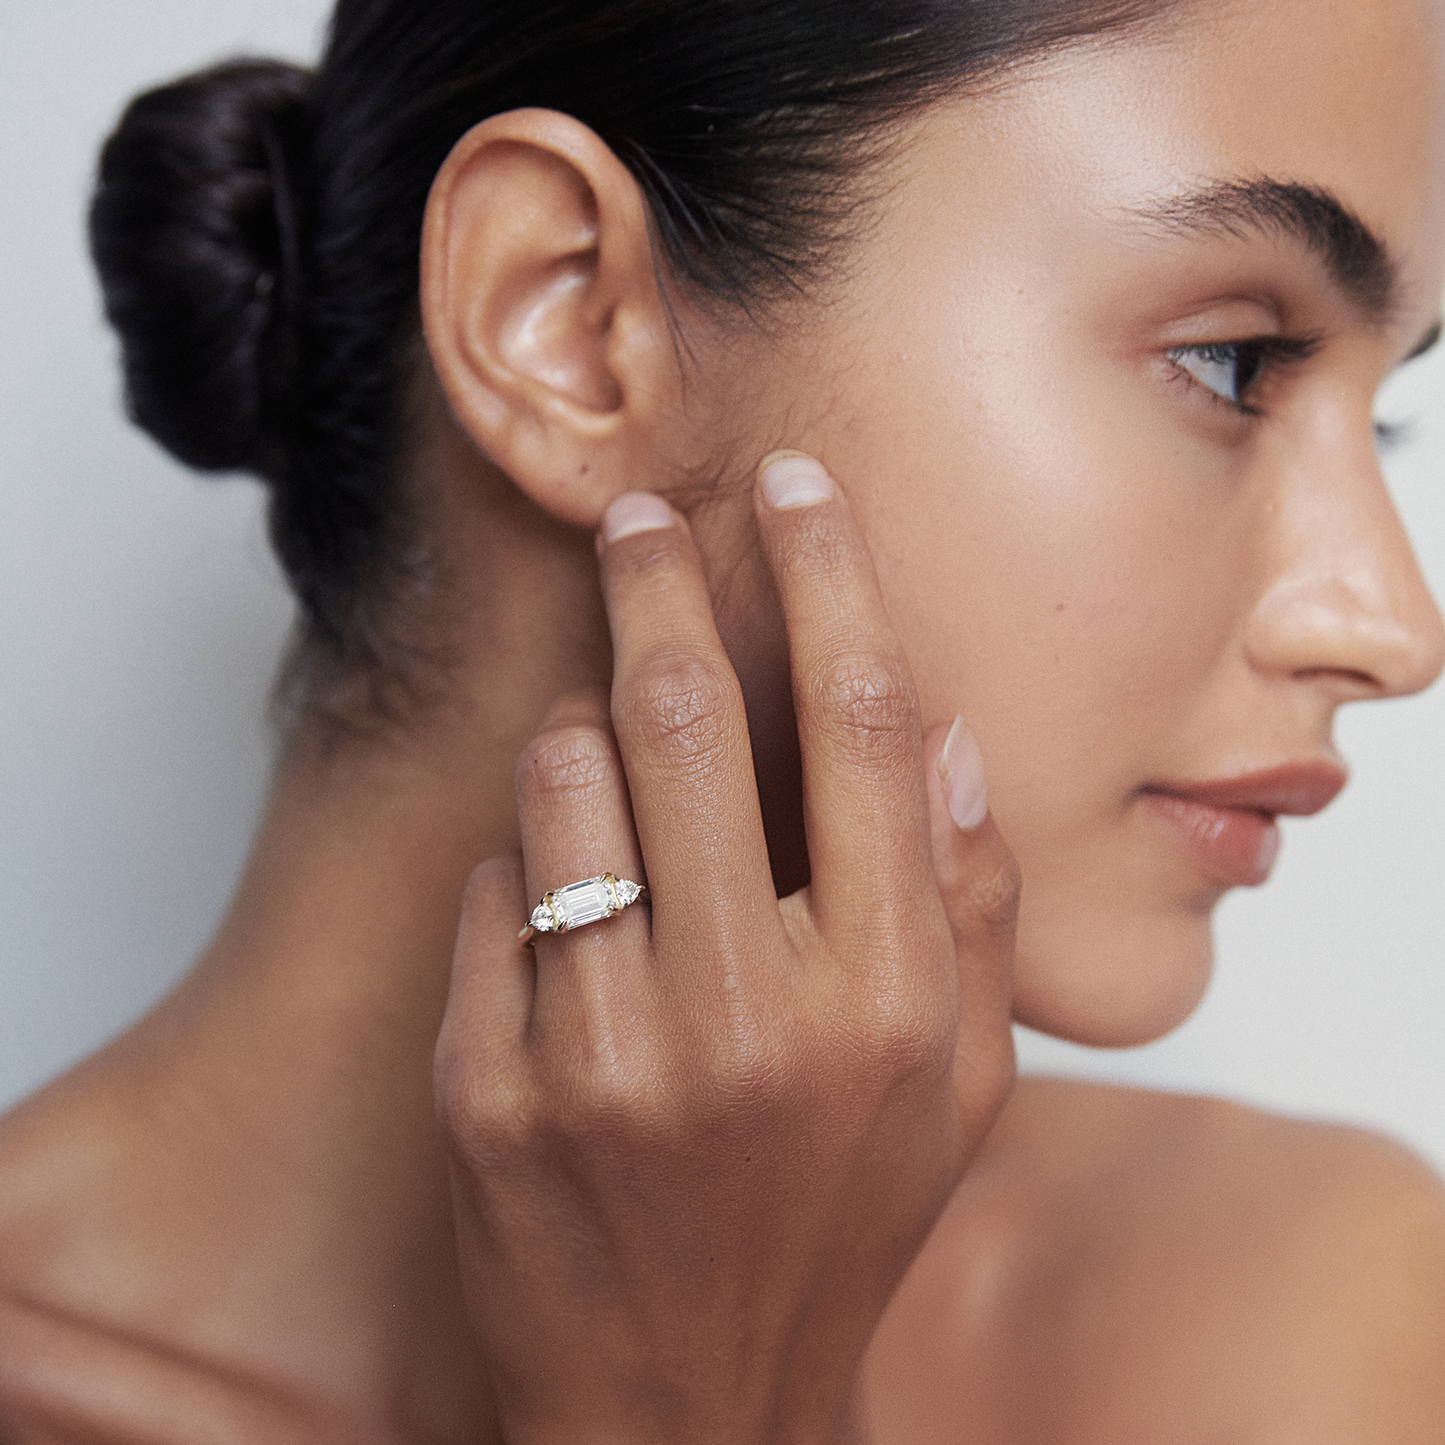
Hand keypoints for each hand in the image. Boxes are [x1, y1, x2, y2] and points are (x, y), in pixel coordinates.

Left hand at [435, 454, 1017, 1444]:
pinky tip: (562, 912)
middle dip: (659, 585)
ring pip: (565, 786)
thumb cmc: (831, 1228)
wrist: (684, 1406)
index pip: (861, 726)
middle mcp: (750, 1013)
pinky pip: (493, 896)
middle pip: (695, 719)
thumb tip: (940, 740)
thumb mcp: (956, 1091)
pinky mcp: (491, 1090)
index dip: (827, 578)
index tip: (793, 489)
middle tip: (638, 516)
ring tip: (608, 755)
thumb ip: (970, 911)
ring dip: (580, 733)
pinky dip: (525, 867)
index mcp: (885, 998)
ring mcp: (606, 1054)